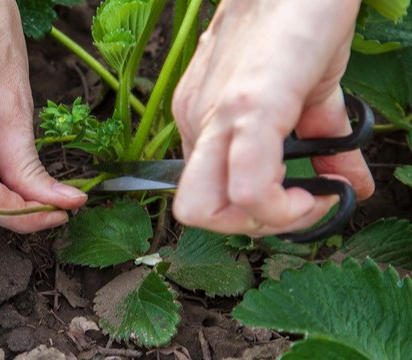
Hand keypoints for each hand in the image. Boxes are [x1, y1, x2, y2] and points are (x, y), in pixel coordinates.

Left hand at [171, 0, 373, 235]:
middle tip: (299, 206)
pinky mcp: (249, 105)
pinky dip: (284, 206)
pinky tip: (319, 188)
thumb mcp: (302, 93)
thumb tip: (349, 184)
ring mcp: (215, 114)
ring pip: (209, 211)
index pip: (202, 195)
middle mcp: (196, 121)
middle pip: (195, 213)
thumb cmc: (295, 24)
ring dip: (270, 222)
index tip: (298, 198)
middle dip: (251, 226)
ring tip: (313, 194)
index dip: (250, 213)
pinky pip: (249, 187)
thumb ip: (319, 143)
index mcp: (202, 120)